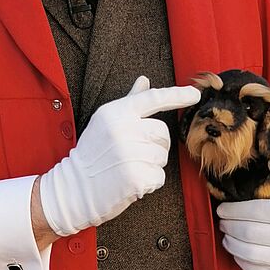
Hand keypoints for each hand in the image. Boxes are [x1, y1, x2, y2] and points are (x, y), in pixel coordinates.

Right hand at [38, 74, 201, 236]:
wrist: (74, 189)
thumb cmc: (93, 154)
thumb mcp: (106, 122)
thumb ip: (130, 102)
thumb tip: (144, 80)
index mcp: (115, 113)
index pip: (153, 98)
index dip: (177, 95)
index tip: (195, 94)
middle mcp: (122, 129)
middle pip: (163, 133)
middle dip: (156, 146)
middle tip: (134, 155)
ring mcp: (128, 154)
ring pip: (163, 157)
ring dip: (151, 166)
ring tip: (128, 168)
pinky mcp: (135, 177)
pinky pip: (159, 177)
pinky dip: (149, 183)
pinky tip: (131, 182)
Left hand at [215, 155, 269, 269]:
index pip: (256, 212)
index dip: (234, 211)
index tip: (222, 209)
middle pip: (250, 234)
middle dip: (230, 227)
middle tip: (222, 222)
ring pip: (251, 255)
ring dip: (232, 245)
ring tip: (226, 236)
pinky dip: (244, 263)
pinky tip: (238, 252)